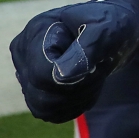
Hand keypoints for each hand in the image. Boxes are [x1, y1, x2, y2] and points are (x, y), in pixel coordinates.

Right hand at [9, 0, 138, 122]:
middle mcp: (23, 53)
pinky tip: (89, 84)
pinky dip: (76, 104)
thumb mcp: (106, 29)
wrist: (115, 30)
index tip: (98, 62)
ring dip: (79, 97)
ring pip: (45, 108)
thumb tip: (62, 76)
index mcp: (36, 32)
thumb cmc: (112, 24)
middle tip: (100, 67)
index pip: (42, 75)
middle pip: (42, 95)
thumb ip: (86, 49)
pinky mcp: (36, 91)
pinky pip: (51, 113)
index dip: (74, 79)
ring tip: (95, 73)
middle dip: (79, 88)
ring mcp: (27, 73)